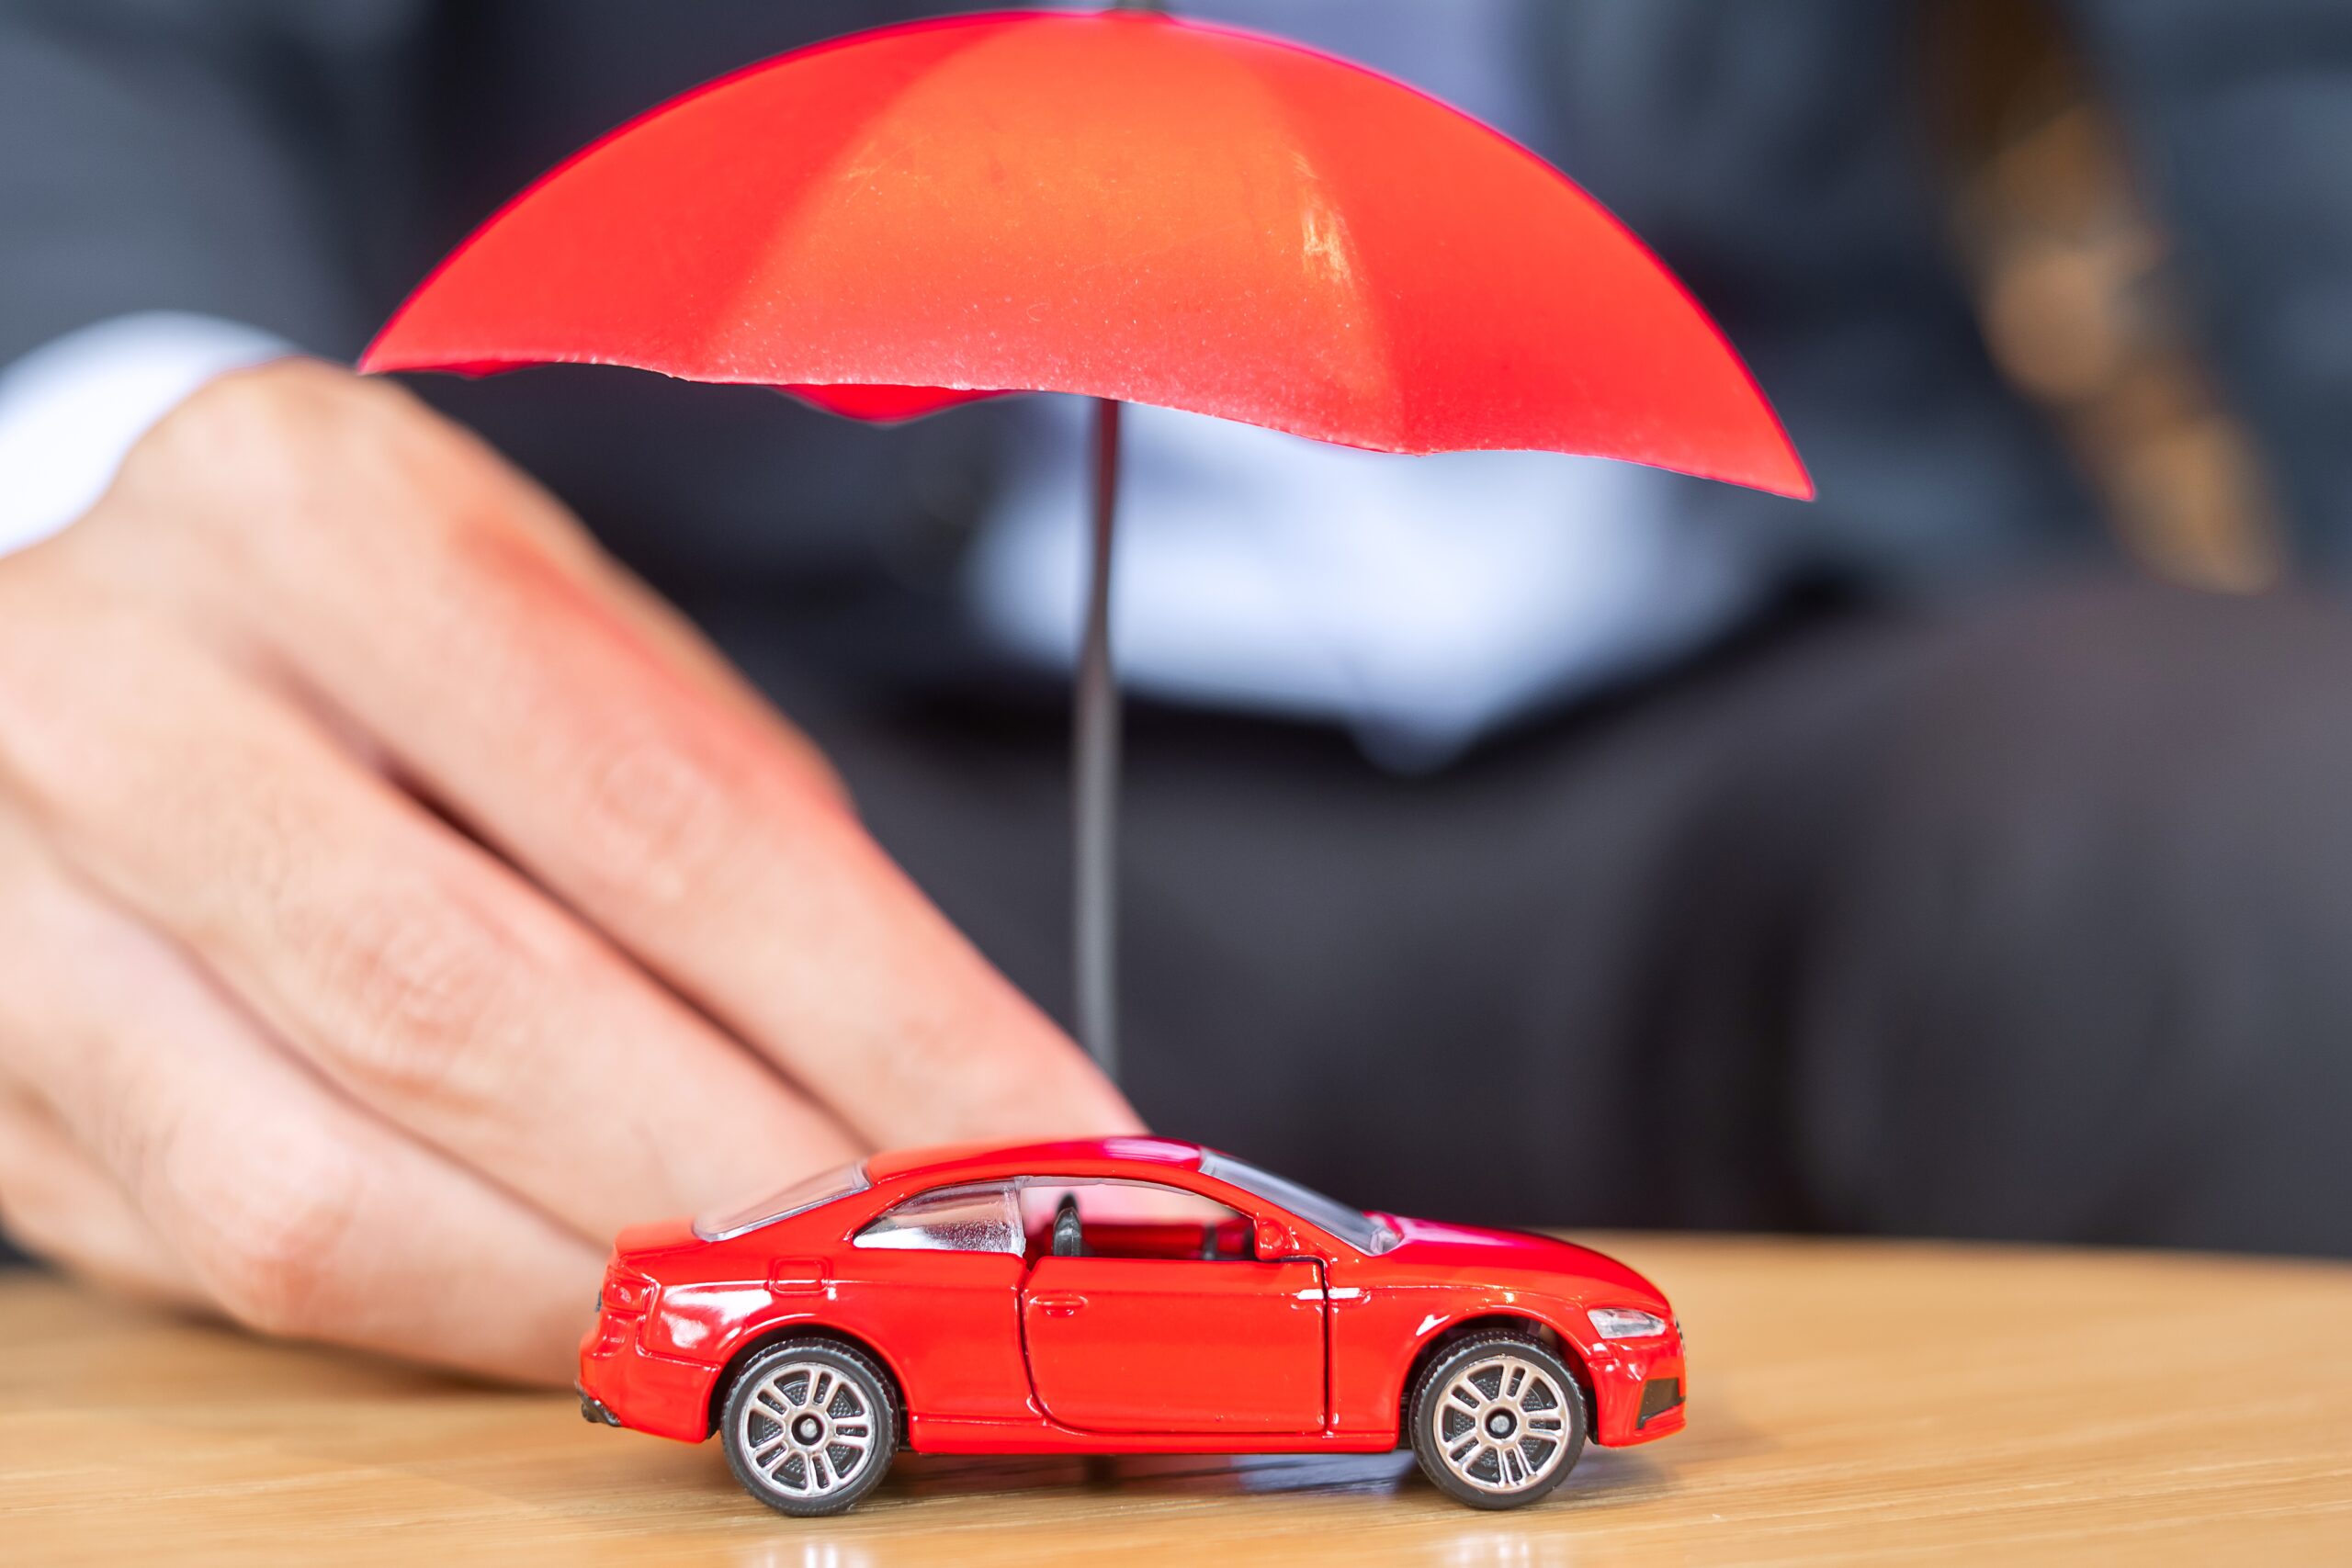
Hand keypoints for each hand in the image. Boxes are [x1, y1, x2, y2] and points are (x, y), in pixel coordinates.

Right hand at [0, 359, 1137, 1380]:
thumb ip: (738, 841)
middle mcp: (120, 685)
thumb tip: (943, 1081)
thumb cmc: (395, 646)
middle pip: (481, 1007)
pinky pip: (245, 1261)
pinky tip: (611, 1309)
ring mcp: (10, 892)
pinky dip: (471, 1313)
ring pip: (330, 1186)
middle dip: (755, 1183)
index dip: (879, 1009)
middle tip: (937, 1262)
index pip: (658, 808)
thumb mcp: (577, 642)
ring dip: (610, 1287)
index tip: (1037, 1130)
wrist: (99, 649)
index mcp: (316, 512)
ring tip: (792, 1313)